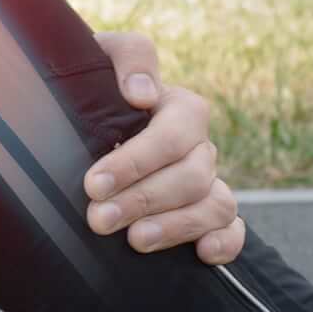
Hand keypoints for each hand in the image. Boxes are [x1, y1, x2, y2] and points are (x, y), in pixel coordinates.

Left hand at [79, 30, 243, 262]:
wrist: (79, 124)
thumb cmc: (91, 89)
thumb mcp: (101, 57)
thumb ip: (129, 58)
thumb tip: (143, 94)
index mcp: (178, 108)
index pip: (174, 133)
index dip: (137, 161)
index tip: (93, 184)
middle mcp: (197, 146)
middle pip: (192, 175)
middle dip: (144, 200)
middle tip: (98, 219)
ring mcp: (206, 181)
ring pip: (215, 205)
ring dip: (176, 226)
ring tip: (135, 241)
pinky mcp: (207, 214)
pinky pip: (233, 228)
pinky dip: (226, 242)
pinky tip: (202, 254)